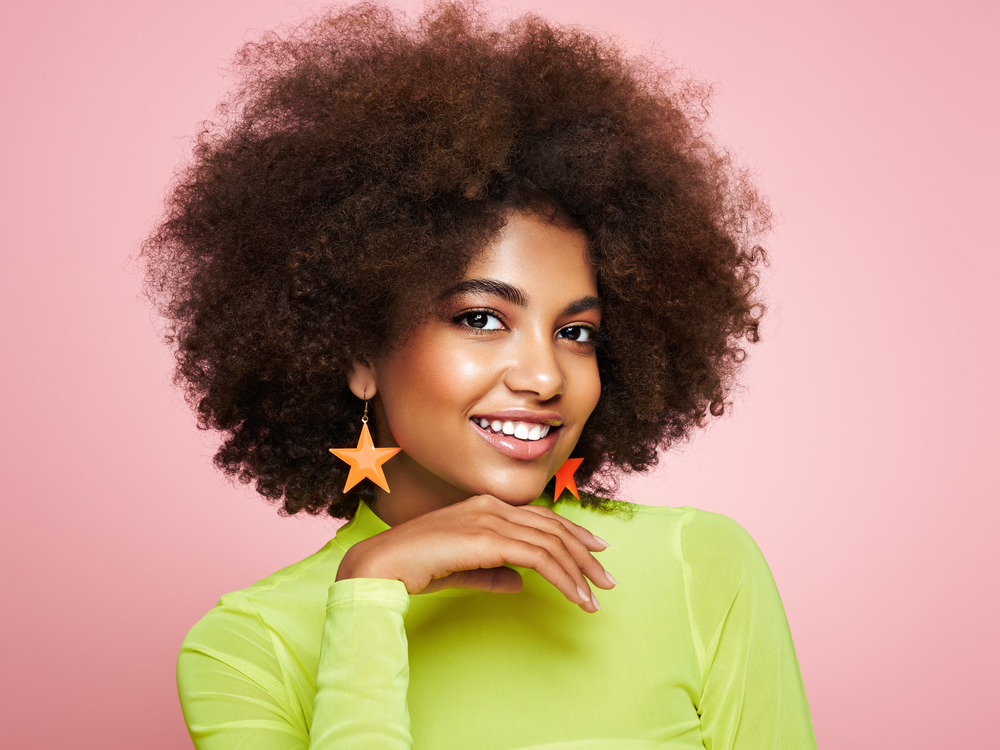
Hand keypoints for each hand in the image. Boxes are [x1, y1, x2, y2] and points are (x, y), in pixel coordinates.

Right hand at [336, 495, 614, 611]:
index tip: (594, 552)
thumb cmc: (413, 568)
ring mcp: (490, 520)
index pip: (539, 517)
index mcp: (483, 506)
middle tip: (607, 580)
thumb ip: (491, 573)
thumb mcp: (461, 570)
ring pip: (550, 543)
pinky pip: (539, 559)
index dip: (571, 533)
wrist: (380, 565)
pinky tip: (575, 597)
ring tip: (595, 596)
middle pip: (552, 527)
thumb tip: (519, 582)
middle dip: (584, 554)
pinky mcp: (489, 539)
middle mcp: (491, 506)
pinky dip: (563, 579)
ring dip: (578, 572)